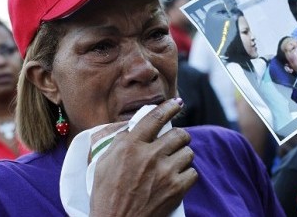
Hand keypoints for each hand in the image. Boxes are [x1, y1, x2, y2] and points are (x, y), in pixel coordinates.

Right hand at [89, 98, 197, 215]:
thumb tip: (134, 128)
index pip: (155, 118)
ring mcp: (165, 172)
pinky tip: (176, 178)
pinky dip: (187, 175)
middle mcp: (149, 156)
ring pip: (188, 152)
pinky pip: (193, 173)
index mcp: (130, 146)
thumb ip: (120, 142)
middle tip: (175, 143)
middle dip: (179, 137)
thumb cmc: (106, 194)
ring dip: (182, 156)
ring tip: (173, 163)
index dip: (168, 107)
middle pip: (179, 134)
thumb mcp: (103, 162)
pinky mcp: (176, 189)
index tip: (176, 103)